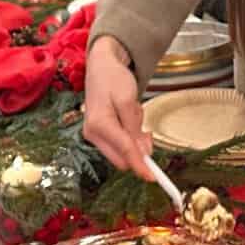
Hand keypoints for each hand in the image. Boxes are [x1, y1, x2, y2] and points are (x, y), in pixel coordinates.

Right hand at [82, 35, 152, 175]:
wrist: (102, 66)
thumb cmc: (113, 79)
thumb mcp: (128, 99)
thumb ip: (134, 128)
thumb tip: (142, 154)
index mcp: (99, 124)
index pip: (124, 150)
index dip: (140, 164)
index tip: (152, 177)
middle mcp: (92, 133)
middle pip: (122, 157)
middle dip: (138, 148)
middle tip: (145, 129)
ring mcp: (94, 135)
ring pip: (123, 151)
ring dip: (134, 137)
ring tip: (132, 114)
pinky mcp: (99, 134)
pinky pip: (120, 143)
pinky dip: (129, 134)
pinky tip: (127, 117)